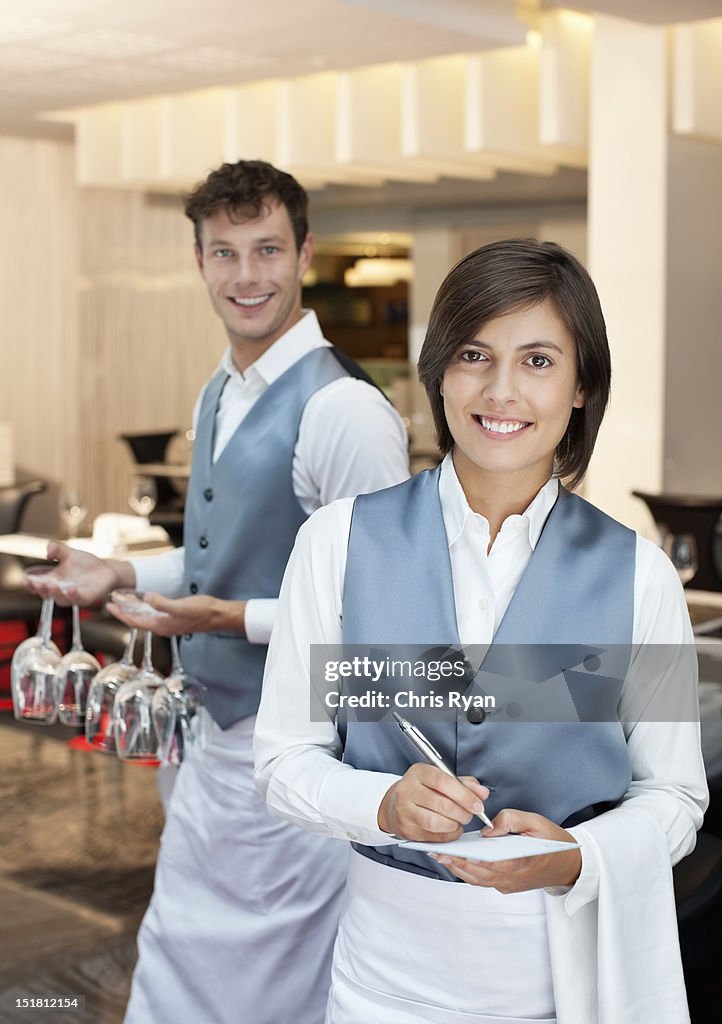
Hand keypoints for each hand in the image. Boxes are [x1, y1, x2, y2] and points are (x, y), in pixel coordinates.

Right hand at [22, 540, 133, 606]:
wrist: (106, 569)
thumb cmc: (86, 563)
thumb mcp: (69, 553)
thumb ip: (57, 549)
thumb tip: (48, 551)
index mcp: (53, 580)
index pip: (37, 585)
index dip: (30, 584)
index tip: (25, 579)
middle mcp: (61, 590)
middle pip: (46, 594)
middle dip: (40, 590)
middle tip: (38, 583)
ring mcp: (73, 595)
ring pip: (60, 600)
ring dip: (55, 594)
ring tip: (52, 585)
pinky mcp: (86, 598)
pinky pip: (77, 600)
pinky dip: (73, 596)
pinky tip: (71, 589)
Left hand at [106, 592, 246, 637]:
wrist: (218, 616)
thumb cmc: (202, 611)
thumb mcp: (181, 606)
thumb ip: (162, 603)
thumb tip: (147, 598)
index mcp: (161, 625)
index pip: (134, 620)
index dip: (120, 613)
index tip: (109, 605)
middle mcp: (162, 627)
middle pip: (136, 620)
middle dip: (122, 612)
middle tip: (110, 603)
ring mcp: (168, 624)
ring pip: (144, 618)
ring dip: (132, 611)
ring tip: (123, 603)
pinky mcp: (174, 620)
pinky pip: (153, 615)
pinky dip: (144, 610)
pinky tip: (143, 604)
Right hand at [377, 764, 489, 841]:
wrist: (395, 804)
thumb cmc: (424, 790)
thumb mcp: (442, 779)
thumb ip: (465, 784)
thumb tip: (482, 793)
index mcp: (418, 772)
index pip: (442, 781)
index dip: (464, 794)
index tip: (478, 805)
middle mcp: (407, 790)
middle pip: (441, 803)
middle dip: (462, 812)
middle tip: (471, 815)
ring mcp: (404, 811)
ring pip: (435, 822)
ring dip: (454, 825)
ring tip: (459, 821)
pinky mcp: (406, 829)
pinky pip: (432, 837)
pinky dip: (447, 835)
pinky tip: (451, 829)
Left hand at [432, 809, 581, 891]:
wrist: (568, 865)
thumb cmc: (552, 841)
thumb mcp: (535, 821)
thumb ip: (510, 820)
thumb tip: (487, 829)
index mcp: (522, 861)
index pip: (490, 862)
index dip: (469, 859)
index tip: (451, 852)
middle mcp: (513, 877)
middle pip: (479, 873)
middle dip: (456, 862)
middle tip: (436, 851)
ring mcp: (509, 885)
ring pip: (478, 879)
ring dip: (458, 868)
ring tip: (440, 855)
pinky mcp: (507, 886)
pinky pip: (483, 881)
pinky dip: (468, 872)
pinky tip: (456, 860)